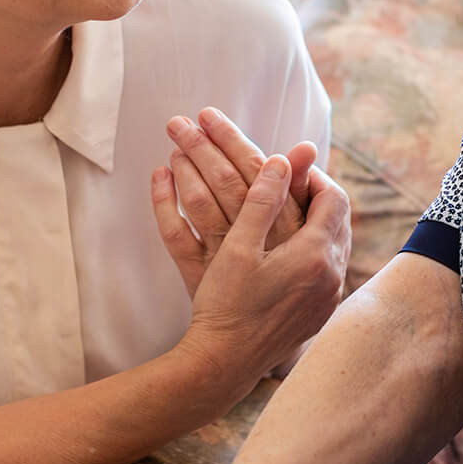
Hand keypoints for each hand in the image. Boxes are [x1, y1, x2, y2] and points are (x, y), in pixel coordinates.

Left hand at [154, 109, 315, 284]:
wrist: (252, 347)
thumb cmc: (283, 286)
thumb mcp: (301, 239)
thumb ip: (297, 193)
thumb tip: (303, 146)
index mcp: (291, 231)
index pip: (265, 173)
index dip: (239, 141)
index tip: (216, 120)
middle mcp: (260, 243)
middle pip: (230, 181)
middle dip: (209, 142)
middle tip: (189, 116)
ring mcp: (226, 260)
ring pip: (203, 202)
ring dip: (188, 165)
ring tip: (175, 139)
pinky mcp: (199, 275)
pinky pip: (175, 234)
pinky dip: (164, 202)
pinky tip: (159, 175)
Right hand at [165, 154, 350, 386]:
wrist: (223, 363)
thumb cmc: (226, 305)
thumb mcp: (238, 246)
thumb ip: (262, 200)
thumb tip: (282, 160)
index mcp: (315, 255)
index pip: (333, 199)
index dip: (313, 177)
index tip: (290, 168)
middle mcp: (331, 277)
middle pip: (340, 221)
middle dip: (319, 198)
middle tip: (293, 185)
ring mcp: (328, 299)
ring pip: (336, 246)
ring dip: (319, 224)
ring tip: (292, 212)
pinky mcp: (319, 315)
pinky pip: (329, 270)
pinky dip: (316, 251)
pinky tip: (291, 251)